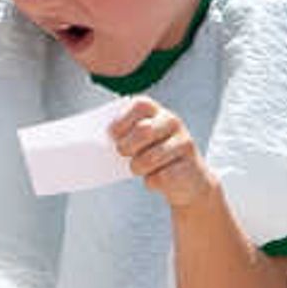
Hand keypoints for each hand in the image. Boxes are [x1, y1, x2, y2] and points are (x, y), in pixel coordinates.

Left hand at [109, 98, 219, 212]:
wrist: (187, 182)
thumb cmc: (154, 159)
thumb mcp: (140, 144)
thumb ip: (124, 138)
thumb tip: (97, 145)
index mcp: (158, 112)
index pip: (140, 105)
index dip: (122, 119)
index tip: (112, 135)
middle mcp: (173, 122)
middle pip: (143, 130)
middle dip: (127, 146)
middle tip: (123, 153)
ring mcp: (184, 143)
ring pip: (149, 158)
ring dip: (137, 168)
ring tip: (139, 168)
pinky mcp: (189, 166)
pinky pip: (160, 177)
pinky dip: (152, 182)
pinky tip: (159, 178)